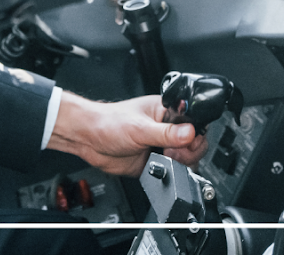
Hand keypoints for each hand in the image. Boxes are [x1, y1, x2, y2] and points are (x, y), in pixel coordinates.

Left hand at [46, 92, 208, 176]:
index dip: (195, 136)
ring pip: (185, 158)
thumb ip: (166, 132)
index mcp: (166, 111)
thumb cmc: (108, 122)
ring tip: (164, 159)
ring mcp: (160, 145)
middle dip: (188, 152)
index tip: (186, 143)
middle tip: (171, 153)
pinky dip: (169, 172)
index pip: (194, 122)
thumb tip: (189, 132)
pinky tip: (158, 167)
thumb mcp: (139, 128)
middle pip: (194, 143)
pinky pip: (171, 170)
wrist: (88, 139)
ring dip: (179, 163)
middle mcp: (166, 128)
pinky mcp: (154, 161)